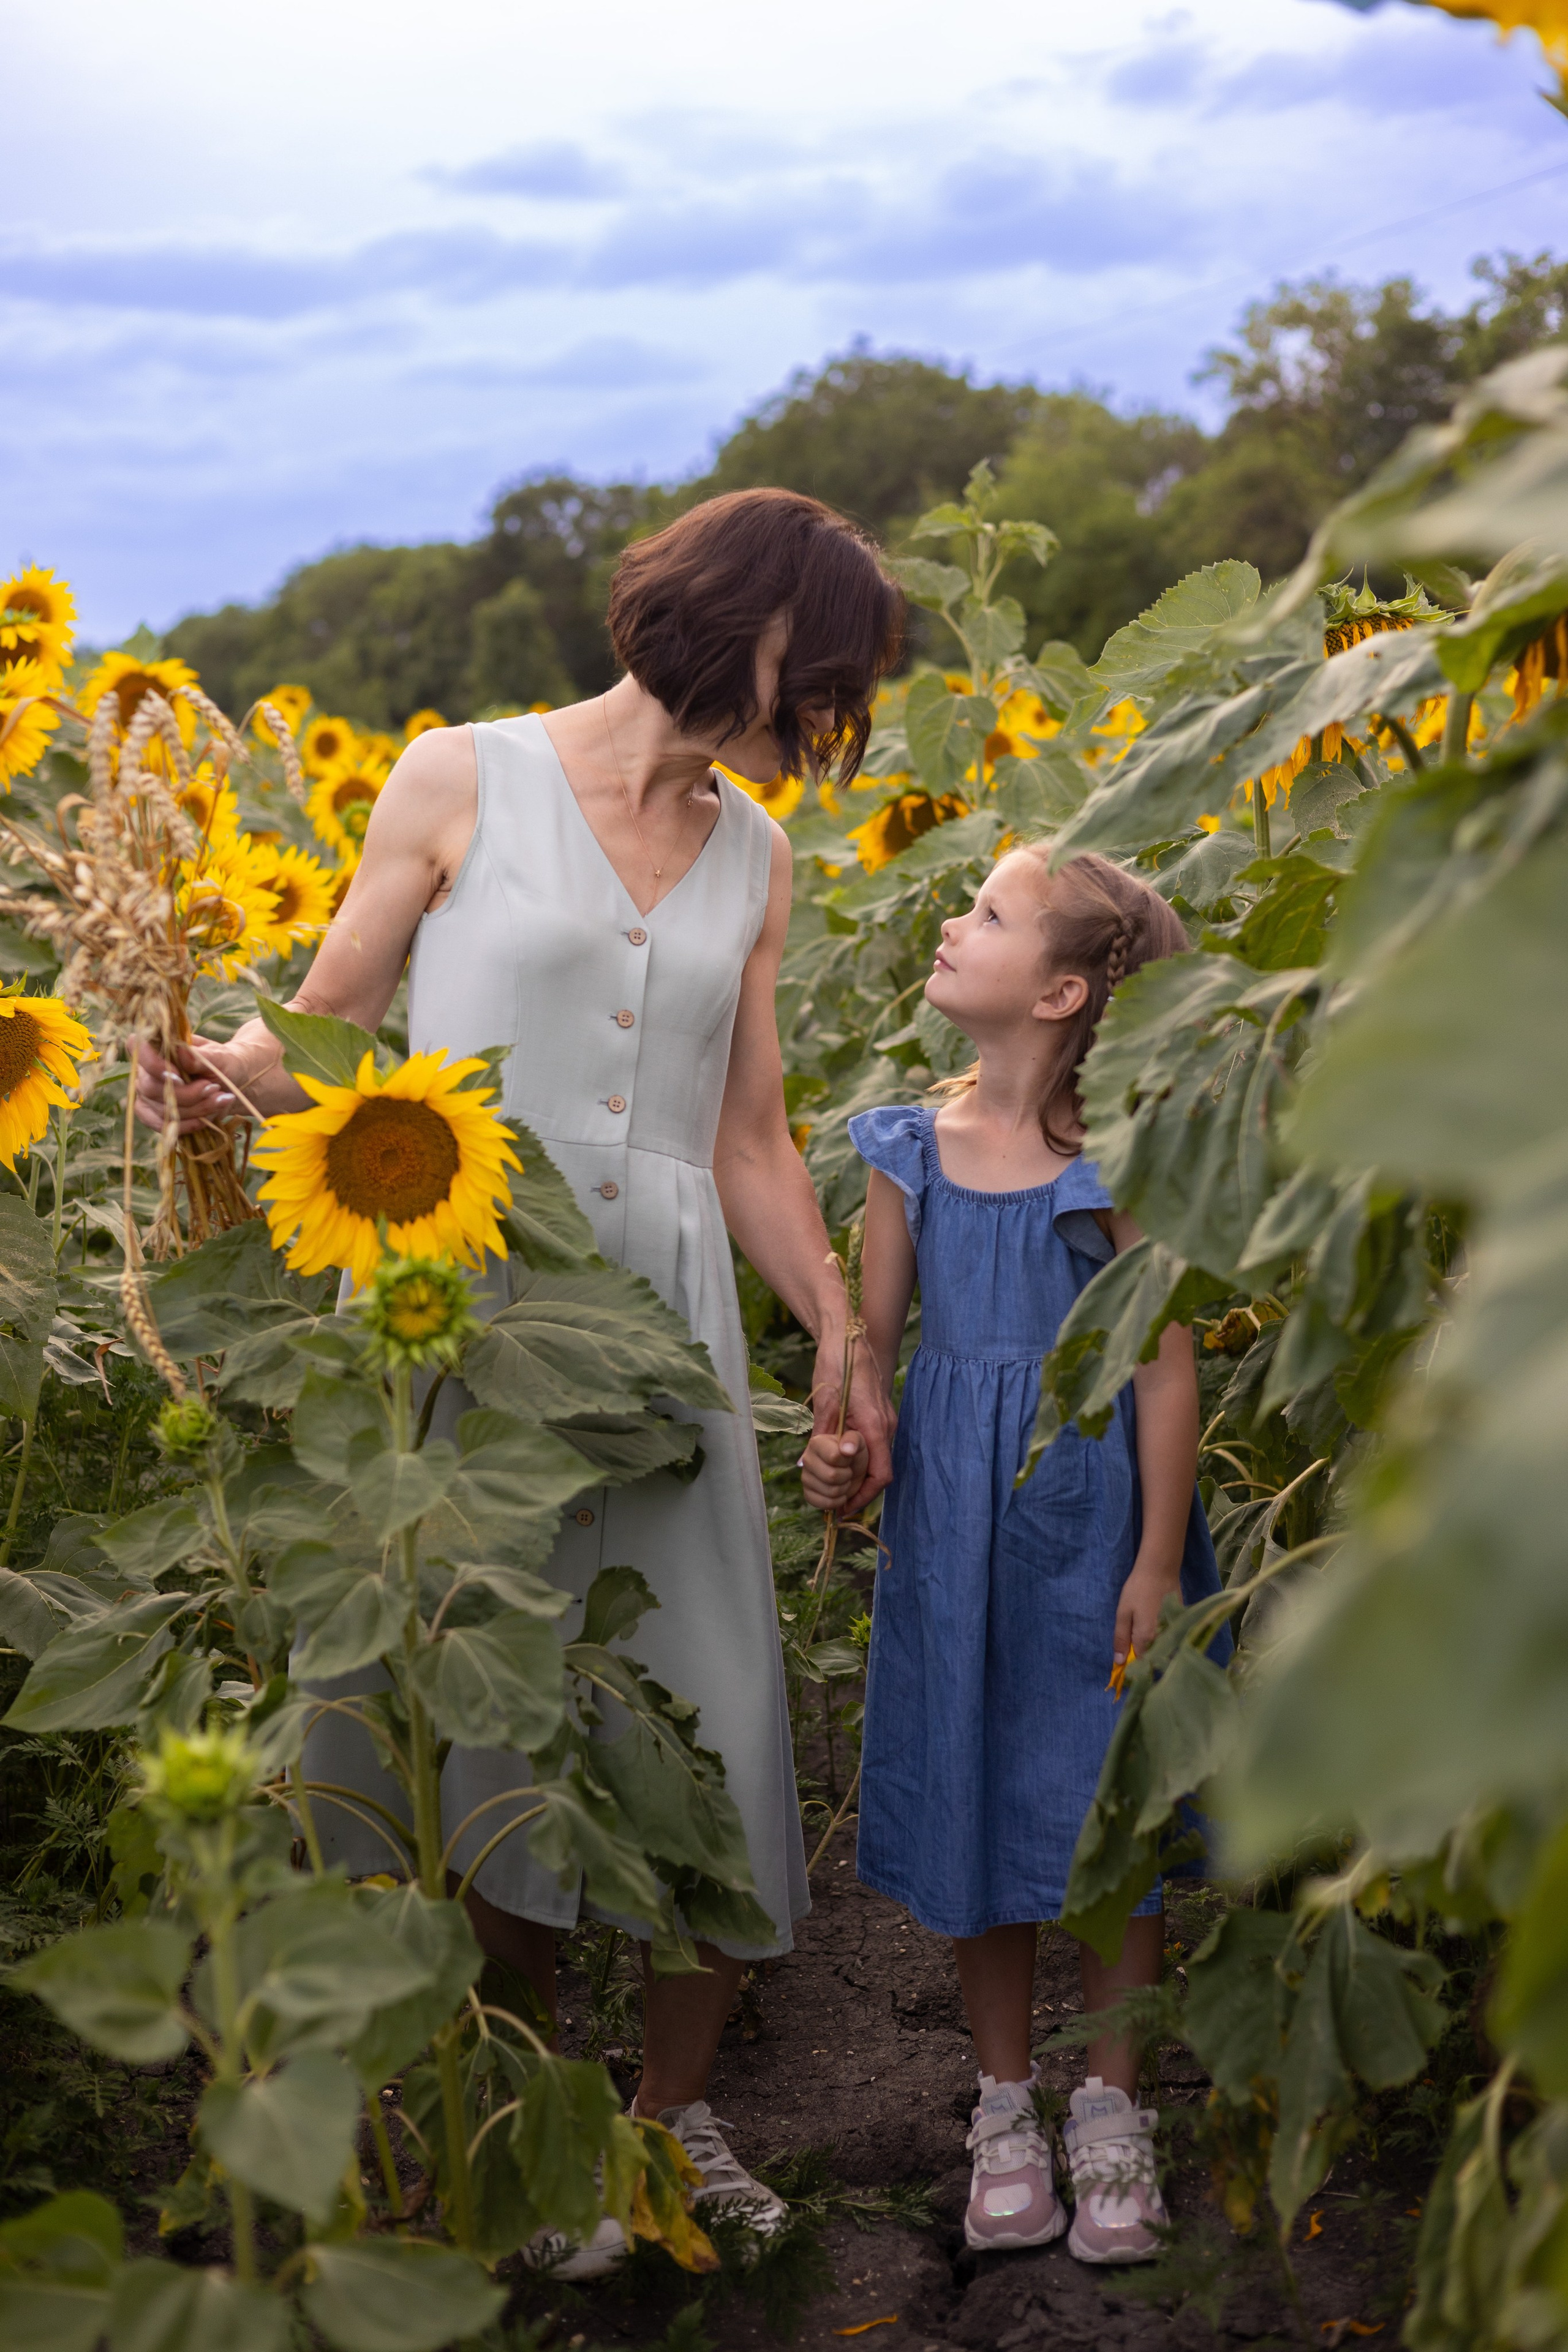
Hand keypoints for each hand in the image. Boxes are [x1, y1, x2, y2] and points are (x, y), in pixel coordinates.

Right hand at [132, 1034, 248, 1133]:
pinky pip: (162, 1125)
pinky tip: (206, 1119)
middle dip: (187, 1093)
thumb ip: (200, 1057)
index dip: (152, 1064)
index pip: (135, 1047)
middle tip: (213, 1088)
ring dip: (194, 1109)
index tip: (179, 1075)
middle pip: (151, 1088)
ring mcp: (148, 1095)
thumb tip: (181, 1051)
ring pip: (161, 1109)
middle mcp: (147, 1071)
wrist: (233, 1083)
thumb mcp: (219, 1057)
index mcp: (158, 1047)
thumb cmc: (224, 1063)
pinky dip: (187, 1125)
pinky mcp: (154, 1115)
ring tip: (220, 1099)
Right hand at [800, 1429, 867, 1511]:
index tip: (848, 1458)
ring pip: (830, 1492)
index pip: (833, 1457)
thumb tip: (847, 1450)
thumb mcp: (858, 1442)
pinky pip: (823, 1504)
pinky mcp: (807, 1493)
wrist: (850, 1469)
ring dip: (844, 1489)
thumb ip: (854, 1441)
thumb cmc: (853, 1454)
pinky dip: (837, 1502)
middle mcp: (807, 1459)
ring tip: (844, 1480)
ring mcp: (805, 1477)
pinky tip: (840, 1494)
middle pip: (831, 1476)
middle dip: (847, 1476)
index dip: (846, 1461)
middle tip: (847, 1471)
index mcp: (816, 1443)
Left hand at [811, 1326, 893, 1516]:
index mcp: (875, 1424)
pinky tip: (836, 1461)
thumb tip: (820, 1463)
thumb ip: (826, 1434)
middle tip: (832, 1501)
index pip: (881, 1475)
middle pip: (878, 1472)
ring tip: (831, 1484)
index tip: (843, 1508)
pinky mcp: (876, 1415)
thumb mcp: (824, 1400)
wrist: (846, 1334)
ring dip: (855, 1476)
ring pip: (875, 1460)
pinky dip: (856, 1461)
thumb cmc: (836, 1362)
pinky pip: (871, 1446)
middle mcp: (885, 1425)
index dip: (863, 1496)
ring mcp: (883, 1420)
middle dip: (856, 1490)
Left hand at [1112, 1554, 1181, 1677]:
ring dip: (1151, 1647)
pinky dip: (1159, 1636)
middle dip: (1141, 1657)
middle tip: (1132, 1643)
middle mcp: (1162, 1639)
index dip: (1131, 1665)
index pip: (1139, 1663)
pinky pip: (1167, 1637)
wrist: (1160, 1569)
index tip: (1124, 1664)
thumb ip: (1121, 1638)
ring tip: (1142, 1631)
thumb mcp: (1123, 1613)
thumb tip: (1119, 1662)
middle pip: (1151, 1657)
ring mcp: (1172, 1631)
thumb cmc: (1138, 1589)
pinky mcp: (1178, 1623)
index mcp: (1146, 1638)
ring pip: (1160, 1648)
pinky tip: (1153, 1622)